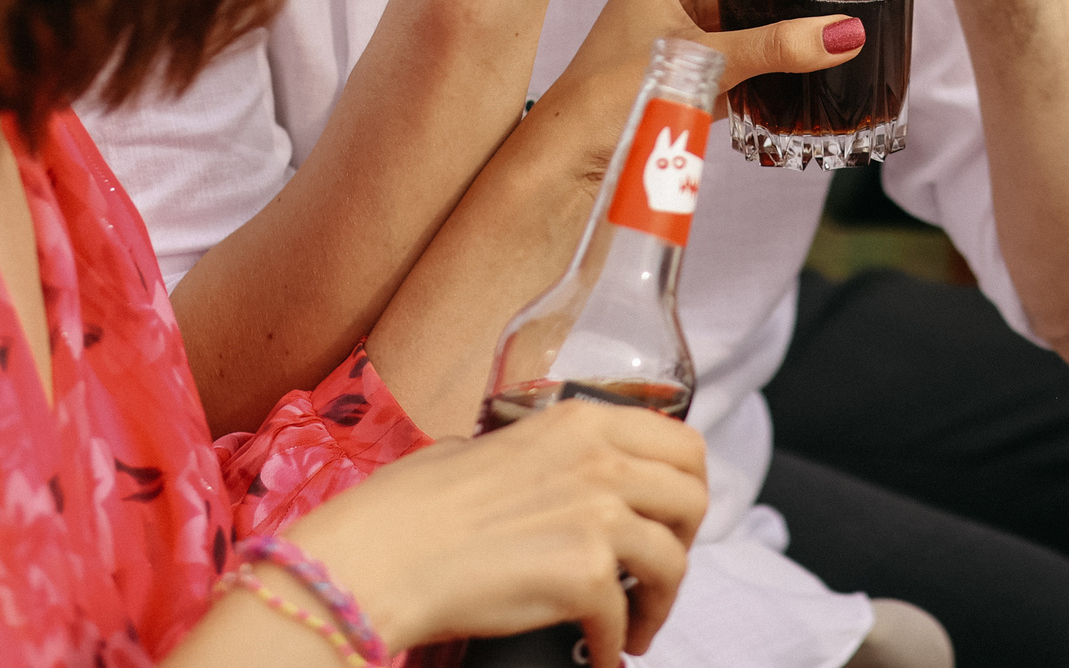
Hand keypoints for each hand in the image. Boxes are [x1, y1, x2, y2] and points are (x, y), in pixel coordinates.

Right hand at [287, 398, 708, 665]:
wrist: (376, 559)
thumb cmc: (406, 509)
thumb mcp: (476, 448)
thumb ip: (527, 452)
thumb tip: (541, 471)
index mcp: (579, 423)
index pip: (681, 442)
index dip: (687, 484)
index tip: (671, 515)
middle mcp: (600, 461)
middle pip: (693, 498)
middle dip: (685, 541)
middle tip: (658, 570)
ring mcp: (597, 517)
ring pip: (674, 562)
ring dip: (661, 602)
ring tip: (637, 626)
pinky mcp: (585, 576)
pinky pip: (626, 618)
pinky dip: (616, 645)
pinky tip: (600, 654)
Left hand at [537, 0, 877, 146]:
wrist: (565, 167)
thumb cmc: (608, 101)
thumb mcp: (700, 64)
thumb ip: (774, 48)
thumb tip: (844, 34)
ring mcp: (681, 38)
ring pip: (755, 12)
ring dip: (802, 9)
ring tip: (855, 3)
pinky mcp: (690, 78)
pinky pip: (748, 53)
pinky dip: (782, 51)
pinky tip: (816, 53)